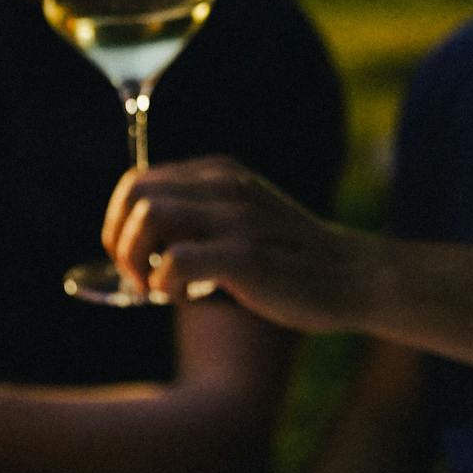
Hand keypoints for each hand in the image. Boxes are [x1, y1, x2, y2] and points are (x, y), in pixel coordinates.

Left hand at [101, 157, 384, 332]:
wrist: (353, 277)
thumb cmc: (288, 259)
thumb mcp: (240, 218)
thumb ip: (196, 216)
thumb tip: (133, 238)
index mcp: (218, 174)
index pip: (137, 181)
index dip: (119, 223)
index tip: (133, 258)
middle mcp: (225, 186)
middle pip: (135, 193)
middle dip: (120, 239)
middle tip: (137, 275)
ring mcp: (237, 219)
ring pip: (149, 217)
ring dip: (137, 259)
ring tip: (156, 287)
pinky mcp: (246, 256)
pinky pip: (175, 261)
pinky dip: (164, 285)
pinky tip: (185, 297)